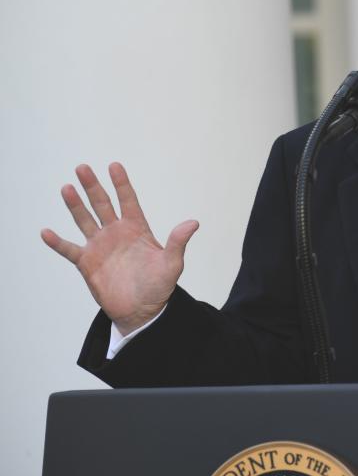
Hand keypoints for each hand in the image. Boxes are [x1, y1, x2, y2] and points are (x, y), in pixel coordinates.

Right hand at [41, 162, 197, 334]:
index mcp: (137, 228)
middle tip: (82, 167)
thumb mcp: (172, 264)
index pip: (128, 200)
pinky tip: (46, 232)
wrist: (142, 310)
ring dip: (75, 205)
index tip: (114, 165)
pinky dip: (57, 242)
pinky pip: (69, 250)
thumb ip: (178, 242)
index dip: (121, 184)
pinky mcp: (87, 263)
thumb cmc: (159, 286)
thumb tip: (193, 223)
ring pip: (84, 220)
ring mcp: (99, 246)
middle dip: (93, 186)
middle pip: (102, 204)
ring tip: (67, 188)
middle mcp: (116, 233)